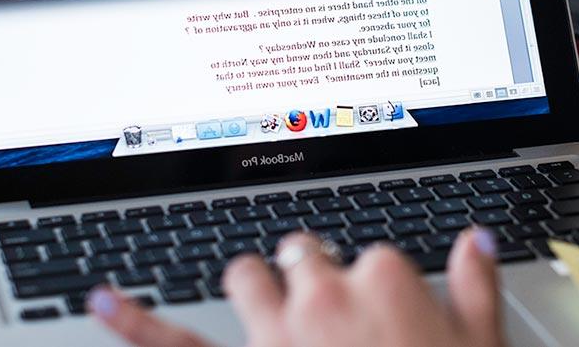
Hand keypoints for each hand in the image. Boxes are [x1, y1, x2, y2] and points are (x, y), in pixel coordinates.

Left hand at [88, 227, 503, 346]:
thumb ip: (477, 289)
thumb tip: (474, 242)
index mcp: (385, 278)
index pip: (373, 255)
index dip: (379, 287)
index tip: (390, 317)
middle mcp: (322, 294)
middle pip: (303, 254)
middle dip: (310, 273)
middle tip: (329, 315)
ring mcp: (273, 332)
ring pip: (246, 276)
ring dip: (255, 286)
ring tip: (269, 308)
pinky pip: (174, 343)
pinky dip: (133, 321)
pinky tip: (102, 300)